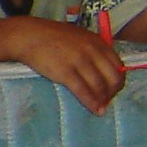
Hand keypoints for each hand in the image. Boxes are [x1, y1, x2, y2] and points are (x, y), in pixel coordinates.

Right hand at [5, 17, 125, 114]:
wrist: (27, 36)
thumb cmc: (50, 37)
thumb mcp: (77, 37)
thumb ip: (92, 50)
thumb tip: (102, 69)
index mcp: (97, 42)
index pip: (118, 66)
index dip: (118, 81)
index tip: (112, 89)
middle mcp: (92, 51)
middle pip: (113, 78)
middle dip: (113, 92)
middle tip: (107, 100)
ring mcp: (79, 62)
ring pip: (100, 86)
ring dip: (103, 100)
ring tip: (101, 108)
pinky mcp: (66, 72)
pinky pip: (84, 91)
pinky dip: (92, 103)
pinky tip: (95, 110)